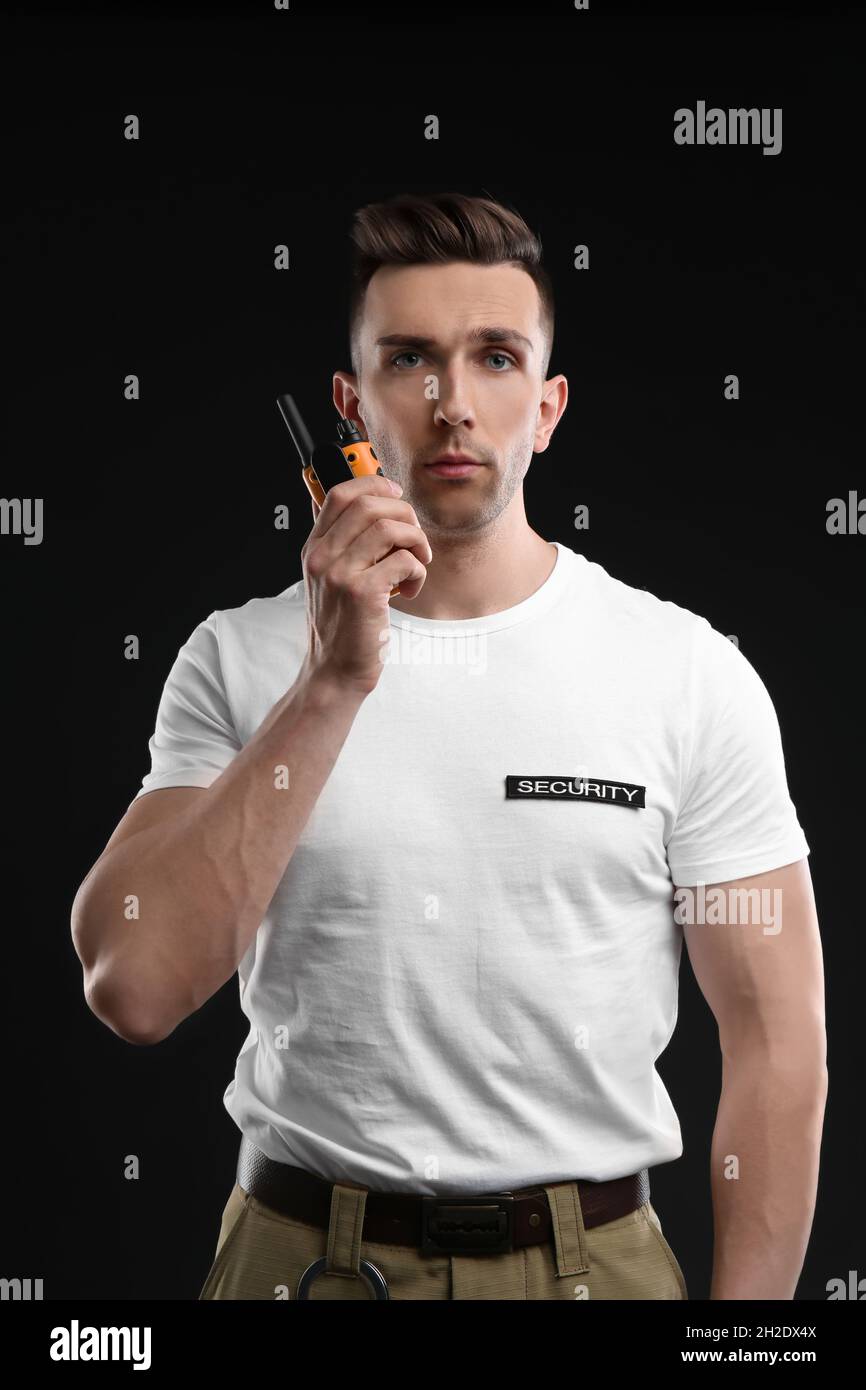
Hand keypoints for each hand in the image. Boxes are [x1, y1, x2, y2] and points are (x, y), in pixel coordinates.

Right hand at [300, 474, 431, 696]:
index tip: (396, 495)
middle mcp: (322, 556)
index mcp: (315, 548)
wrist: (334, 671)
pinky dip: (417, 571)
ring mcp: (339, 573)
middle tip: (414, 539)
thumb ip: (346, 547)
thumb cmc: (342, 627)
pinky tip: (409, 589)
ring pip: (390, 528)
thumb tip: (376, 509)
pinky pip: (403, 561)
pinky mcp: (361, 593)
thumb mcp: (331, 581)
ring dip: (416, 543)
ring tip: (416, 565)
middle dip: (405, 514)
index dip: (374, 483)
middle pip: (370, 504)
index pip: (340, 494)